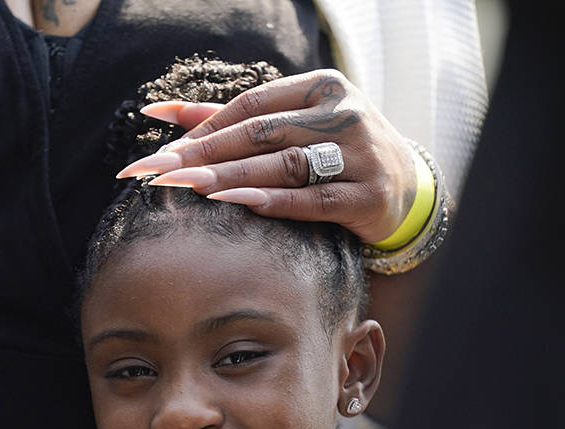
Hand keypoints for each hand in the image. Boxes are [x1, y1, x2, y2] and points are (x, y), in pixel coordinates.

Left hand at [114, 69, 418, 244]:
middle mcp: (344, 114)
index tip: (162, 154)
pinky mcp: (370, 195)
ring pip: (286, 165)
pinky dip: (275, 202)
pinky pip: (315, 200)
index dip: (204, 129)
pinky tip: (238, 204)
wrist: (406, 189)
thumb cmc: (334, 153)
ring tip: (189, 188)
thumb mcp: (292, 125)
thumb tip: (158, 112)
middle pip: (262, 133)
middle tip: (160, 173)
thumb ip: (227, 119)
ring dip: (233, 177)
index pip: (251, 106)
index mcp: (321, 87)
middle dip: (205, 154)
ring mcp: (361, 154)